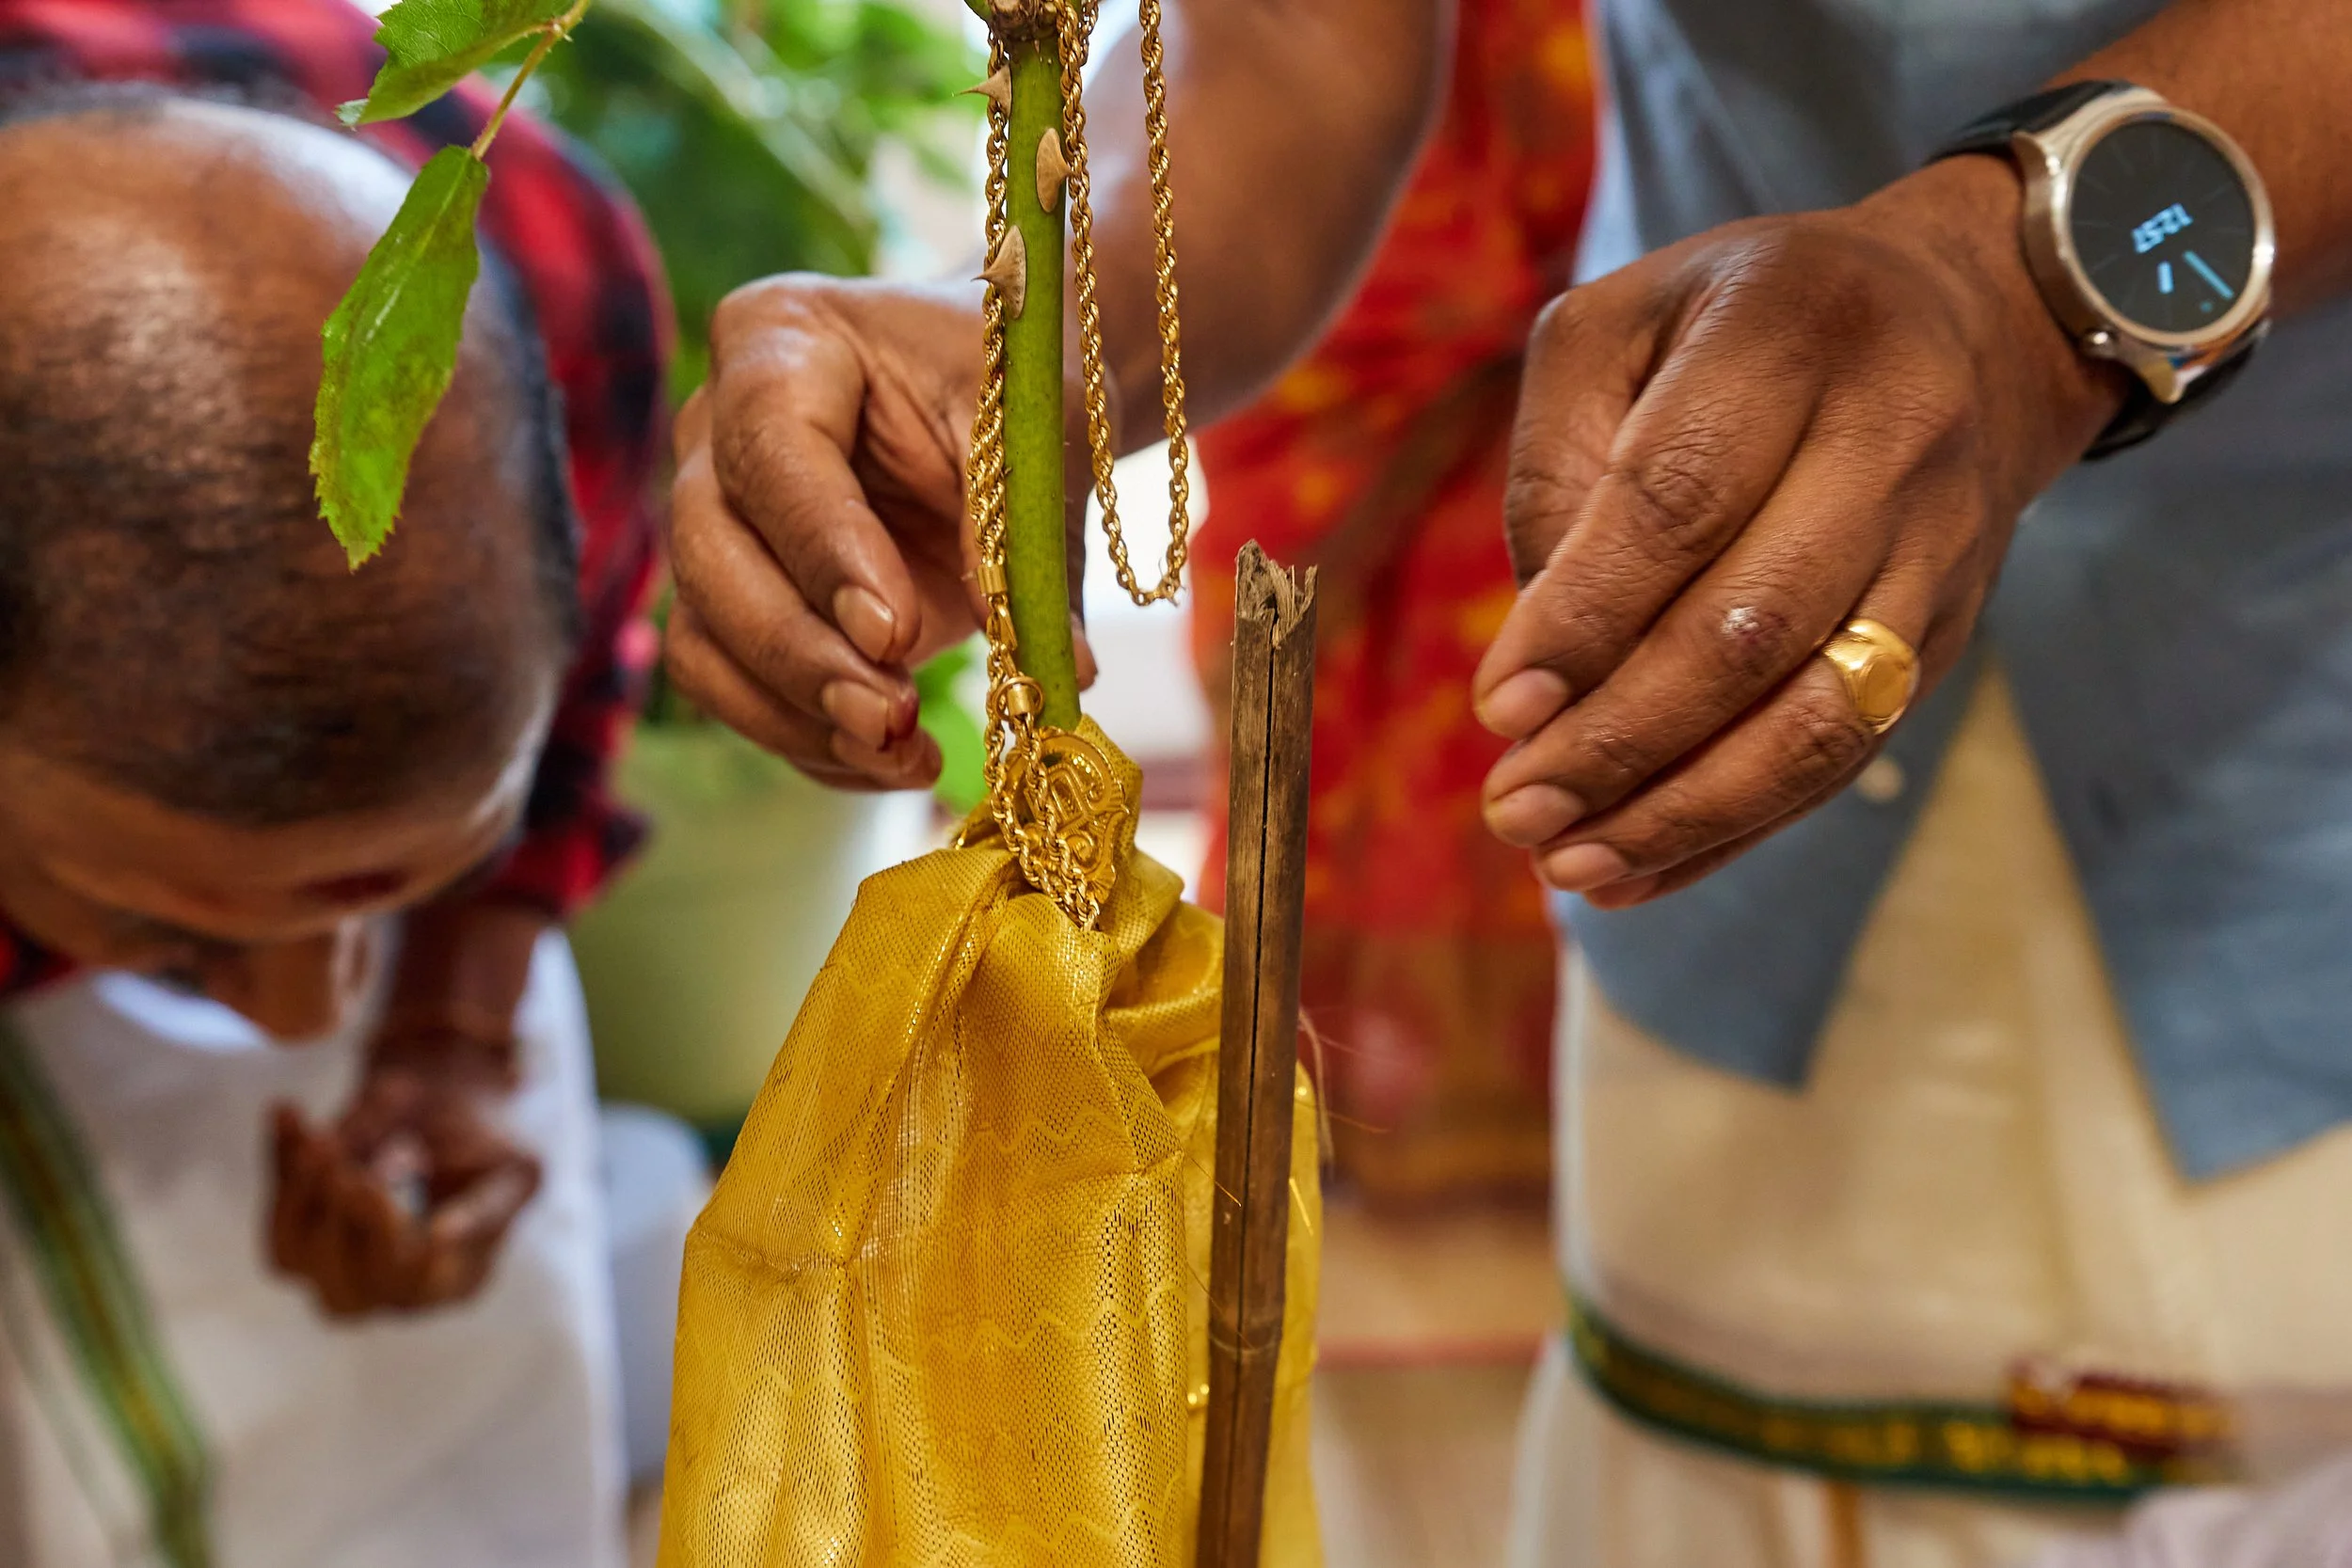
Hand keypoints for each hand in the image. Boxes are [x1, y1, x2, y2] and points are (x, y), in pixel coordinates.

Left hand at [267, 1052, 540, 1318]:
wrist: (441, 1107)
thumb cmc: (487, 1143)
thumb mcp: (514, 1169)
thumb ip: (486, 1206)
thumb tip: (442, 1237)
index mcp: (456, 1281)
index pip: (413, 1286)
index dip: (386, 1242)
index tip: (371, 1182)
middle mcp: (393, 1290)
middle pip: (347, 1292)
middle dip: (341, 1226)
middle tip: (346, 1167)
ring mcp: (339, 1269)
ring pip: (295, 1258)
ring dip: (301, 1194)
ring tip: (320, 1135)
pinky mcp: (299, 1237)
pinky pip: (273, 1211)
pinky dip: (279, 1159)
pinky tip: (289, 1111)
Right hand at [664, 274, 1095, 789]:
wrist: (995, 398)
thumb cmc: (1007, 382)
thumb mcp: (1029, 427)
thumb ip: (1021, 532)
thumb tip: (1059, 668)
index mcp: (779, 342)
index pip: (772, 452)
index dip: (823, 550)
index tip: (894, 632)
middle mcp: (713, 430)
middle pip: (708, 554)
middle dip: (800, 652)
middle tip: (893, 715)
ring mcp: (711, 523)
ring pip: (703, 638)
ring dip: (796, 715)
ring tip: (904, 756)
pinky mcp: (731, 605)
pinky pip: (735, 692)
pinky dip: (810, 743)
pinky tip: (892, 764)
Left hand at [1471, 156, 2125, 907]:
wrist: (1965, 319)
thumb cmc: (1737, 323)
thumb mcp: (1617, 327)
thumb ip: (1558, 467)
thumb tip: (1533, 664)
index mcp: (1787, 335)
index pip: (1679, 502)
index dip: (1585, 618)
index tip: (1497, 708)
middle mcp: (1888, 439)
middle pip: (1753, 625)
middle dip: (1620, 740)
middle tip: (1514, 809)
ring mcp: (1937, 546)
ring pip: (1818, 713)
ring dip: (1683, 809)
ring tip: (1568, 865)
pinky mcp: (1950, 629)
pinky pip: (1847, 753)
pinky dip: (1737, 826)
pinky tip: (1638, 871)